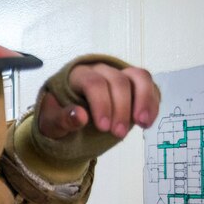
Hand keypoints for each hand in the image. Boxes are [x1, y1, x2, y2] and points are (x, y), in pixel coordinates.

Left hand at [38, 62, 159, 140]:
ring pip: (138, 77)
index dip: (102, 104)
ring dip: (144, 100)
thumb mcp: (52, 122)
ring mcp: (119, 73)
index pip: (93, 83)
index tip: (103, 127)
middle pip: (118, 81)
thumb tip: (80, 116)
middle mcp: (100, 69)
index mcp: (76, 75)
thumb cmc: (58, 117)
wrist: (66, 118)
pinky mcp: (133, 82)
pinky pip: (148, 85)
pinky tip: (147, 122)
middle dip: (121, 108)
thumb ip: (62, 119)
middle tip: (118, 134)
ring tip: (142, 124)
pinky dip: (152, 102)